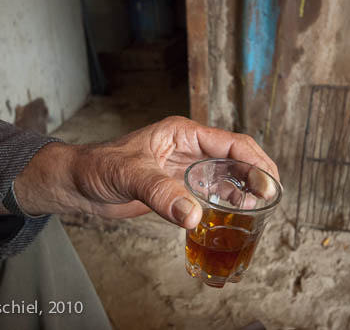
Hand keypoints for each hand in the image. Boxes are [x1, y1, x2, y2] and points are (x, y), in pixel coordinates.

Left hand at [14, 116, 278, 228]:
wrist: (79, 183)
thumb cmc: (99, 167)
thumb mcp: (130, 176)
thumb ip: (161, 194)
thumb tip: (194, 216)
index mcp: (183, 133)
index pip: (230, 142)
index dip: (254, 160)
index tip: (269, 181)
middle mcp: (188, 148)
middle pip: (233, 157)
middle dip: (255, 174)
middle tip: (270, 196)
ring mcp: (184, 167)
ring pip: (225, 175)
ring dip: (242, 189)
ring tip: (257, 206)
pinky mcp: (177, 186)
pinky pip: (209, 192)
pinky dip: (224, 201)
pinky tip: (234, 212)